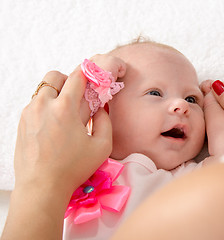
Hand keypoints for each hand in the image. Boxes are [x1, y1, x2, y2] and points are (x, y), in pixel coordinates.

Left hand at [2, 55, 125, 239]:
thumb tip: (101, 109)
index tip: (95, 77)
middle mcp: (43, 105)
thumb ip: (105, 122)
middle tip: (76, 97)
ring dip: (55, 94)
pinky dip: (45, 107)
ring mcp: (29, 113)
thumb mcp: (101, 146)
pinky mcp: (21, 123)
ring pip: (42, 90)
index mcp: (64, 109)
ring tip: (64, 114)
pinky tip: (53, 126)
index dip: (88, 74)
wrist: (41, 187)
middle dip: (67, 81)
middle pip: (54, 76)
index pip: (77, 77)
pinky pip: (34, 104)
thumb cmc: (73, 168)